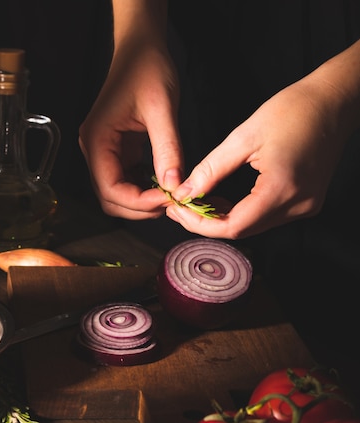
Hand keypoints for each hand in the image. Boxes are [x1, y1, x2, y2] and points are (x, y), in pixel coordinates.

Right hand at [79, 42, 182, 219]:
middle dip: (139, 207)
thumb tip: (174, 185)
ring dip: (142, 202)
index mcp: (97, 139)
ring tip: (169, 195)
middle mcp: (95, 149)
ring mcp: (105, 151)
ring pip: (117, 194)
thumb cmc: (147, 68)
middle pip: (110, 198)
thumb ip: (168, 149)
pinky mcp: (118, 151)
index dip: (137, 202)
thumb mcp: (162, 109)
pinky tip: (163, 184)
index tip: (166, 199)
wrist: (141, 47)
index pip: (110, 188)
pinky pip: (127, 181)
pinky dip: (144, 189)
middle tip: (170, 202)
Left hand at [167, 76, 350, 238]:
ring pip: (254, 227)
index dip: (200, 224)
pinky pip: (268, 218)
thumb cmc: (294, 110)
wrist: (334, 101)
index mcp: (280, 189)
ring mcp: (305, 206)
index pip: (233, 227)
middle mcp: (297, 205)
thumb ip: (211, 169)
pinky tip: (225, 200)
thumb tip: (185, 193)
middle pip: (243, 231)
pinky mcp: (307, 203)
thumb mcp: (243, 136)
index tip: (178, 212)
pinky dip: (244, 213)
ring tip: (199, 201)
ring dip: (224, 219)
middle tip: (182, 207)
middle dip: (208, 222)